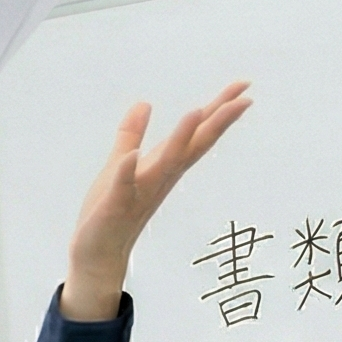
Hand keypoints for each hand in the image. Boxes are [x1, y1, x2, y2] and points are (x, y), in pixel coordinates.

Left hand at [63, 82, 252, 319]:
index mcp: (162, 166)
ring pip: (165, 164)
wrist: (98, 254)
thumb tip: (143, 103)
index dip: (218, 111)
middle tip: (243, 99)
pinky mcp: (115, 207)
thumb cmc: (112, 210)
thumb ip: (131, 134)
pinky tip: (131, 158)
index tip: (243, 87)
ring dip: (180, 139)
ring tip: (196, 112)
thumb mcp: (120, 164)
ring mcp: (139, 193)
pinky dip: (126, 173)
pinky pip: (122, 188)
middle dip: (216, 122)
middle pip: (193, 147)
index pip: (196, 135)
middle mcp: (159, 178)